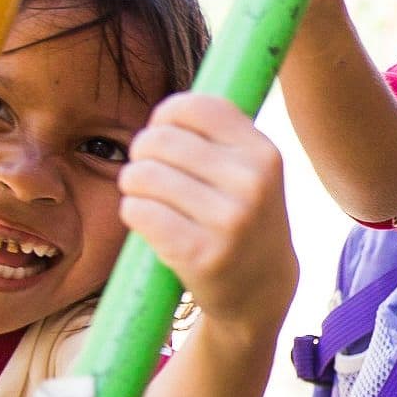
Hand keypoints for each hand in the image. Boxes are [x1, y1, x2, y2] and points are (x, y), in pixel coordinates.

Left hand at [119, 94, 296, 329]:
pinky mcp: (201, 254)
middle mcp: (252, 183)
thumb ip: (220, 134)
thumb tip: (167, 109)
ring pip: (141, 175)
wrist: (261, 289)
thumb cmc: (241, 217)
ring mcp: (229, 221)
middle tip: (151, 175)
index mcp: (264, 154)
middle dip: (142, 154)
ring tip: (149, 199)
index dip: (165, 118)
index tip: (166, 138)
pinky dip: (133, 213)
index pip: (193, 108)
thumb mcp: (252, 170)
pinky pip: (138, 211)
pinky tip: (150, 223)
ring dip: (133, 186)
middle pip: (159, 140)